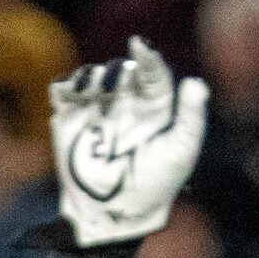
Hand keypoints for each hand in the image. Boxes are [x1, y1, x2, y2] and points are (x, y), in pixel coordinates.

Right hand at [48, 38, 208, 248]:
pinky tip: (72, 92)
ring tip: (95, 91)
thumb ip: (191, 118)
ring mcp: (95, 109)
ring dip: (91, 76)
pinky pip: (62, 90)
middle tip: (115, 85)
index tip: (141, 45)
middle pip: (120, 68)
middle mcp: (125, 103)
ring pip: (91, 75)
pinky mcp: (69, 119)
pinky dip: (65, 84)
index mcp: (153, 107)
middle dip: (116, 70)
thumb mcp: (180, 152)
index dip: (148, 56)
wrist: (114, 212)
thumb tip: (196, 83)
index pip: (152, 72)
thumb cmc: (153, 186)